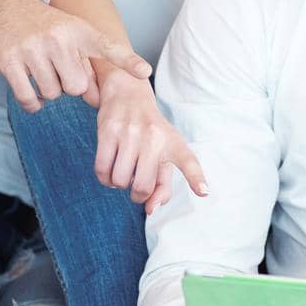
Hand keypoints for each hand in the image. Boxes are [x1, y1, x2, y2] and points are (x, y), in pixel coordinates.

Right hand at [0, 0, 153, 111]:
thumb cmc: (42, 26)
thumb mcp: (68, 33)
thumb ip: (85, 63)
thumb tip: (98, 99)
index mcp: (78, 30)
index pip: (108, 47)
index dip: (128, 61)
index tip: (144, 72)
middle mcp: (58, 38)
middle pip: (77, 87)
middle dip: (68, 86)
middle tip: (57, 70)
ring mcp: (33, 48)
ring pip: (52, 94)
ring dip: (47, 92)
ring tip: (40, 72)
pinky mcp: (10, 61)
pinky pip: (28, 98)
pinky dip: (31, 103)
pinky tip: (31, 94)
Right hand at [95, 70, 208, 212]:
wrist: (128, 95)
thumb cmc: (150, 132)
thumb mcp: (163, 153)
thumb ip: (163, 185)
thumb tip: (151, 210)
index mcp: (173, 143)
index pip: (188, 161)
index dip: (196, 178)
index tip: (204, 191)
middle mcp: (154, 138)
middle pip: (142, 187)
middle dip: (137, 194)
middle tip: (136, 183)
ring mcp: (130, 133)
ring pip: (119, 181)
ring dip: (118, 184)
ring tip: (123, 171)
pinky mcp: (108, 131)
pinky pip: (102, 170)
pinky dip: (104, 178)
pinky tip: (110, 170)